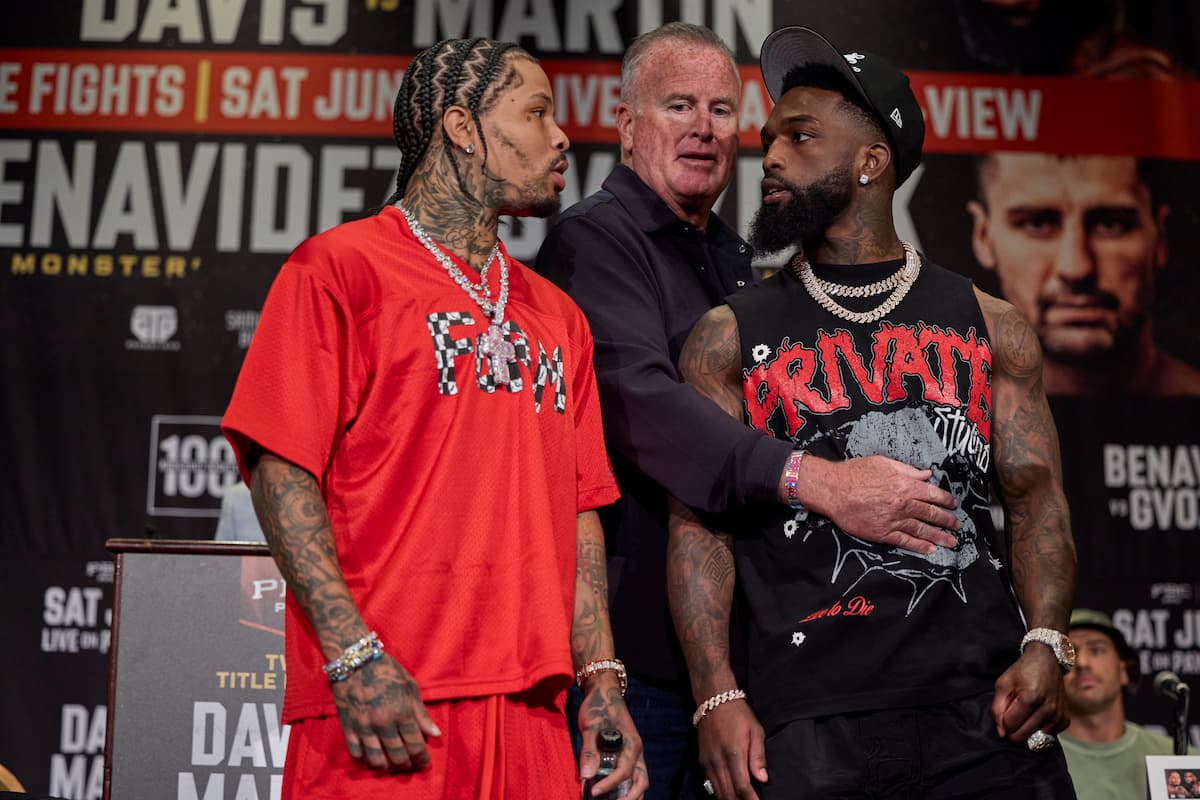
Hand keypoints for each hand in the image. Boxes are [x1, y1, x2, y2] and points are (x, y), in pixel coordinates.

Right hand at [331, 654, 440, 770]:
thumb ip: (421, 713)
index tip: (424, 762)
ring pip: (376, 759)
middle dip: (406, 764)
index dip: (422, 757)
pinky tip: (371, 758)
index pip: (416, 744)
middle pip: (398, 755)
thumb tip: (435, 734)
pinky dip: (365, 759)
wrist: (356, 660)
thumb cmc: (387, 670)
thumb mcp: (410, 686)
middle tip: (410, 765)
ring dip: (386, 767)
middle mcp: (383, 723)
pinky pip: (356, 752)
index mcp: (402, 711)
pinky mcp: (348, 727)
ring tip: (392, 767)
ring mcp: (364, 726)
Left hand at [578, 676, 647, 798]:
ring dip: (631, 795)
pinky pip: (633, 775)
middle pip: (641, 782)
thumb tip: (587, 776)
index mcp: (631, 744)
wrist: (604, 691)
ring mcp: (634, 753)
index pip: (624, 772)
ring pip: (640, 780)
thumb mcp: (590, 727)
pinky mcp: (628, 753)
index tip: (593, 793)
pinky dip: (627, 787)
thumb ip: (589, 751)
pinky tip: (613, 793)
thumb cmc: (598, 707)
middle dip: (630, 798)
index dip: (609, 785)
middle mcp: (636, 751)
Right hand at [697, 699, 766, 798]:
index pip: (742, 787)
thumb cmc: (738, 714)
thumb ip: (758, 756)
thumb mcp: (755, 731)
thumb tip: (762, 779)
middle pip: (728, 794)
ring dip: (729, 799)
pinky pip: (710, 784)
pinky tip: (728, 794)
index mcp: (734, 754)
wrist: (713, 700)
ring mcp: (708, 762)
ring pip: (717, 791)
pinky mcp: (702, 760)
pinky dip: (719, 792)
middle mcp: (718, 761)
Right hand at [805, 456, 959, 552]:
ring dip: (939, 536)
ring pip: (922, 530)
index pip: (934, 494)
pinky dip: (919, 545)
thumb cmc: (855, 473)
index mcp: (906, 485)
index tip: (954, 505)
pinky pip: (905, 541)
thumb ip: (907, 470)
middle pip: (932, 514)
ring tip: (951, 542)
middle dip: (947, 520)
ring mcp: (894, 520)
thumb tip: (926, 474)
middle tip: (957, 525)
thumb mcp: (884, 463)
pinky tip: (929, 548)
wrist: (834, 490)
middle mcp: (903, 504)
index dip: (946, 500)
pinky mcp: (882, 533)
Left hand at [991, 647, 1069, 742]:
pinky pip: (1048, 735)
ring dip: (1027, 728)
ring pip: (1035, 737)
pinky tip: (1036, 715)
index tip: (1004, 712)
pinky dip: (1039, 729)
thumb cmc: (1023, 671)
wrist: (1046, 661)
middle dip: (1013, 729)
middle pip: (1023, 735)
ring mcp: (1058, 715)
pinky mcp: (1065, 719)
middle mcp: (1048, 708)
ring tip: (1026, 712)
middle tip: (1012, 716)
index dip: (1003, 721)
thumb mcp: (1003, 684)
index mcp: (1031, 698)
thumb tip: (1001, 732)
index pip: (1010, 725)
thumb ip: (997, 709)